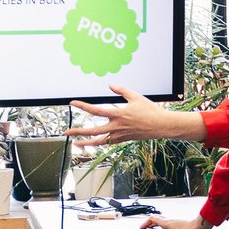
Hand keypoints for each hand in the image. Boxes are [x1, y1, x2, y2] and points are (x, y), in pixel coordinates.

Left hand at [69, 87, 200, 147]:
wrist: (161, 125)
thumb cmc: (150, 111)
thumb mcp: (135, 96)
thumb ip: (121, 90)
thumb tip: (110, 85)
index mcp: (117, 114)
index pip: (95, 110)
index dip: (82, 106)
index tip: (72, 103)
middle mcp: (116, 127)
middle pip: (92, 131)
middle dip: (78, 131)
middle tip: (66, 132)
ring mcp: (119, 135)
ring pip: (99, 141)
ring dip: (86, 143)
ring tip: (76, 143)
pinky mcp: (123, 139)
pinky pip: (108, 142)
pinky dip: (100, 142)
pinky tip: (94, 142)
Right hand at [143, 214, 208, 228]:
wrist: (198, 226)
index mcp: (166, 223)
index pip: (152, 219)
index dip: (145, 223)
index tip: (142, 227)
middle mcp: (169, 220)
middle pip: (156, 218)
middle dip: (149, 223)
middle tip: (146, 228)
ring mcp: (174, 220)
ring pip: (162, 219)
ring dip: (156, 223)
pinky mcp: (178, 222)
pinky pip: (167, 222)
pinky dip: (163, 225)